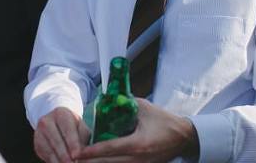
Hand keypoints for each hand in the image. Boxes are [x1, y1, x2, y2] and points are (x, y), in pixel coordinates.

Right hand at [34, 107, 90, 162]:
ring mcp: (39, 132)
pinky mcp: (37, 144)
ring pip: (50, 150)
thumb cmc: (72, 126)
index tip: (76, 155)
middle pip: (57, 141)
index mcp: (61, 114)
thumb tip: (80, 153)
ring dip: (59, 161)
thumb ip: (82, 137)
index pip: (68, 130)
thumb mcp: (80, 126)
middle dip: (65, 156)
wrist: (55, 123)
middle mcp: (47, 121)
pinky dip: (54, 162)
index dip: (73, 144)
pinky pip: (46, 155)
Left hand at [77, 99, 197, 162]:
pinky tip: (98, 161)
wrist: (183, 137)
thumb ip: (126, 103)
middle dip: (89, 162)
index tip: (76, 152)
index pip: (109, 149)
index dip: (91, 151)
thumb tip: (107, 98)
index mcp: (138, 144)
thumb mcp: (144, 108)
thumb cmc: (163, 120)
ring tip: (82, 161)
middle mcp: (138, 159)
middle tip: (72, 158)